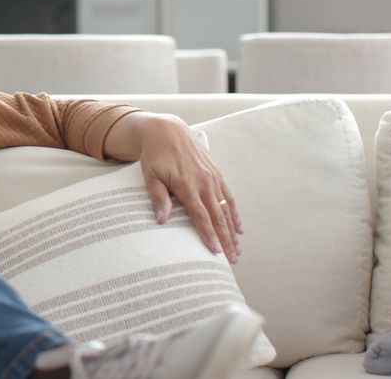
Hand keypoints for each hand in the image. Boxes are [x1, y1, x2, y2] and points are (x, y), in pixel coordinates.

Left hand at [135, 114, 242, 263]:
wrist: (167, 130)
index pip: (200, 215)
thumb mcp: (150, 175)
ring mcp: (213, 177)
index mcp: (187, 184)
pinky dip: (235, 213)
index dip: (209, 234)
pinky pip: (229, 196)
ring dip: (233, 230)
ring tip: (237, 250)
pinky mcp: (216, 173)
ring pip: (226, 209)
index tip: (215, 251)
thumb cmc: (155, 154)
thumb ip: (159, 197)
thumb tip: (162, 220)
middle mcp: (204, 182)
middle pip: (218, 216)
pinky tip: (239, 228)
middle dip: (226, 239)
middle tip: (232, 259)